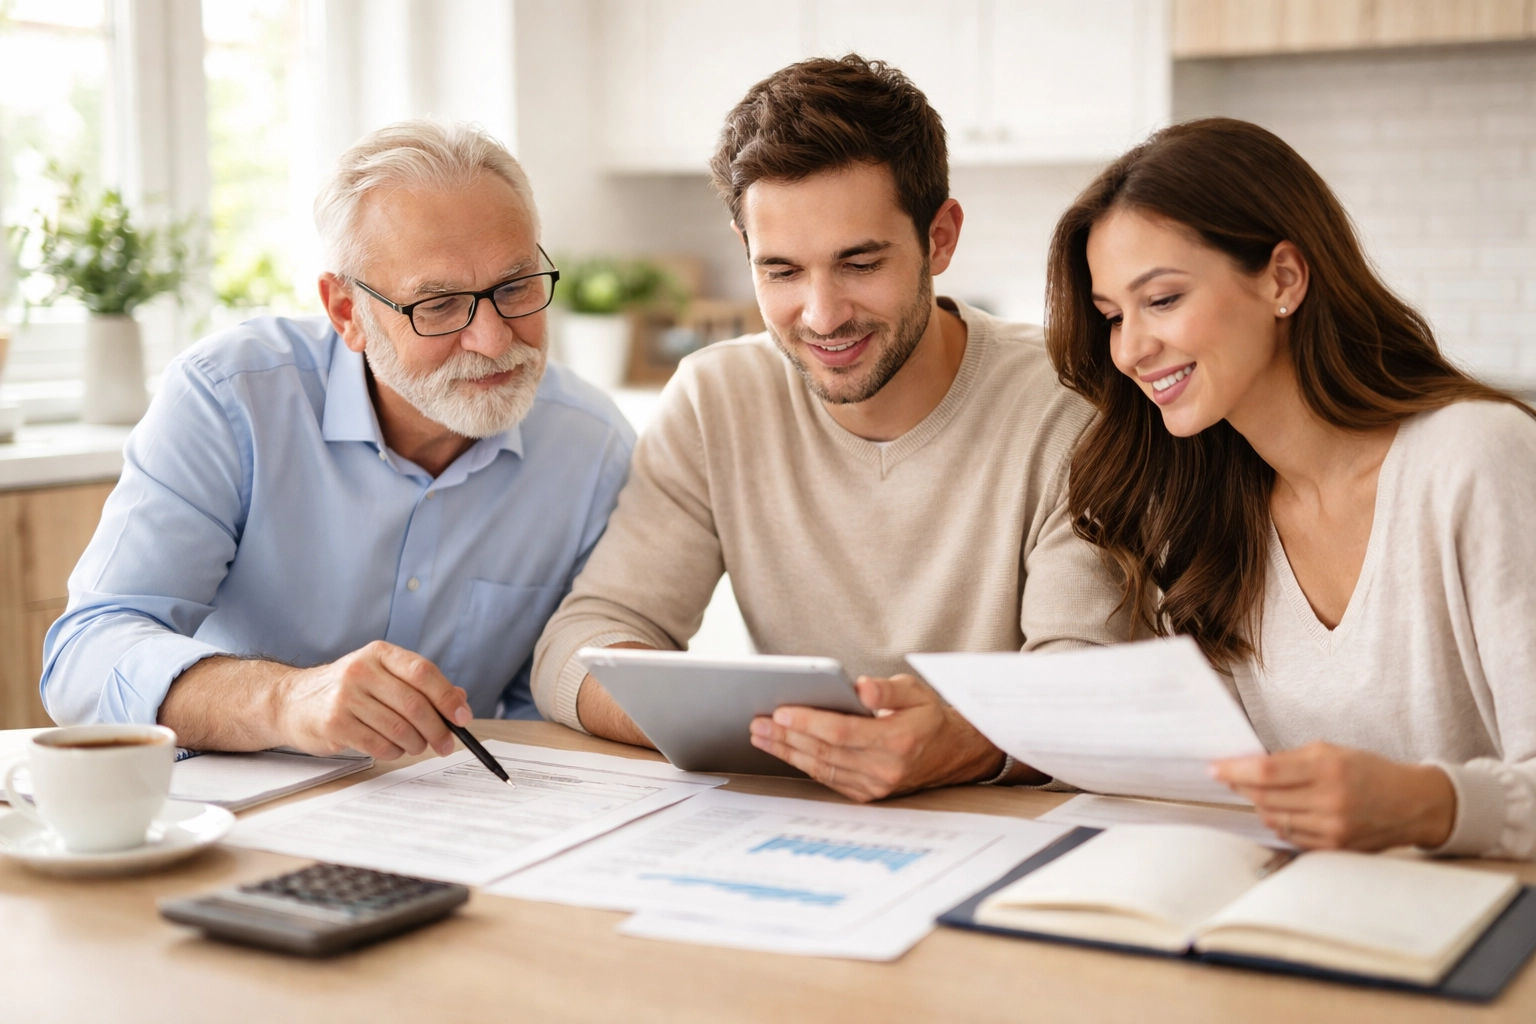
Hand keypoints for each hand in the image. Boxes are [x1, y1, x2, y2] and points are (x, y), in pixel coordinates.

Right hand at [275, 641, 472, 760]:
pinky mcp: (334, 724)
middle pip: (414, 704)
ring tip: (418, 746)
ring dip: (416, 743)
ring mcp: (345, 697)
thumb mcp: (381, 675)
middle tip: (447, 744)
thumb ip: (419, 686)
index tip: (463, 718)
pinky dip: (394, 752)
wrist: (291, 701)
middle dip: (438, 729)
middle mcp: (361, 671)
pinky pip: (379, 744)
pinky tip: (393, 749)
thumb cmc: (346, 689)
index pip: (423, 672)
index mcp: (379, 654)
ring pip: (399, 729)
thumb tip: (460, 702)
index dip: (447, 697)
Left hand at [748, 673, 1006, 801]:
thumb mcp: (916, 692)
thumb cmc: (928, 716)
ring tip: (761, 735)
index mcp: (897, 741)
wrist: (952, 753)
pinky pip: (828, 778)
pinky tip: (785, 750)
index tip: (781, 711)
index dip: (808, 722)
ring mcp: (875, 786)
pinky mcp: (867, 794)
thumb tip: (860, 687)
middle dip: (787, 737)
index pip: (842, 732)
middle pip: (824, 752)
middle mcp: (885, 769)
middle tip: (757, 722)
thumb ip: (887, 690)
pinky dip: (803, 763)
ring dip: (787, 752)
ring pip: (821, 768)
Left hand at [1211, 742, 1456, 850]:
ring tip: (1258, 793)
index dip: (1234, 770)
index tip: (1213, 768)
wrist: (1412, 803)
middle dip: (1240, 787)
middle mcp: (1330, 801)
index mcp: (1328, 769)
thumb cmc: (1368, 770)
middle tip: (1229, 778)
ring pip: (1272, 819)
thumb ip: (1290, 759)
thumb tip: (1248, 765)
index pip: (1266, 772)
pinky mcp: (1334, 848)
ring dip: (1258, 805)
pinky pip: (1289, 836)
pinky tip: (1280, 810)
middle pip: (1264, 798)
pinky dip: (1278, 822)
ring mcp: (1332, 828)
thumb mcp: (1331, 751)